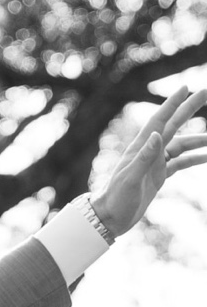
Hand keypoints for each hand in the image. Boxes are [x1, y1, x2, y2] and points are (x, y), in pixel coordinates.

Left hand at [92, 83, 206, 237]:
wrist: (110, 219)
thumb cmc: (116, 199)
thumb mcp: (130, 179)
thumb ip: (144, 157)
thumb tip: (157, 134)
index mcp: (140, 148)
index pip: (159, 121)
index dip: (172, 103)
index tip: (185, 88)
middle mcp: (149, 152)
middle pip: (173, 125)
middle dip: (189, 109)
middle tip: (205, 92)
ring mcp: (155, 163)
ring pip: (181, 146)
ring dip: (198, 141)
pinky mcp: (158, 176)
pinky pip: (180, 163)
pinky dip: (194, 159)